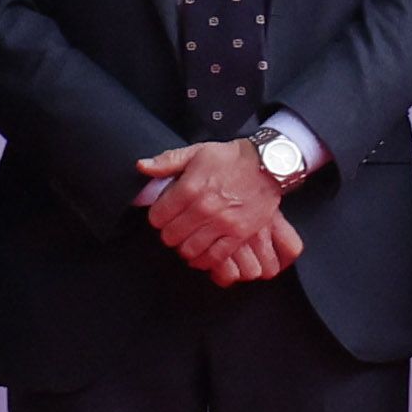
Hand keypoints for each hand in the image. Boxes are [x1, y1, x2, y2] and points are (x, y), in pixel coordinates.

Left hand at [135, 134, 299, 284]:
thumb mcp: (197, 152)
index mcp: (189, 188)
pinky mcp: (240, 234)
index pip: (157, 217)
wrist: (269, 165)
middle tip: (176, 227)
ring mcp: (223, 224)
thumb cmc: (232, 158)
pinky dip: (204, 259)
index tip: (164, 214)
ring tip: (188, 239)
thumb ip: (167, 161)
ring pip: (190, 249)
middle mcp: (204, 208)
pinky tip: (202, 253)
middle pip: (171, 236)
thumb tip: (142, 167)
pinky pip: (215, 257)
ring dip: (185, 247)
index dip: (157, 217)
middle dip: (170, 232)